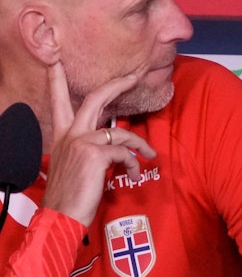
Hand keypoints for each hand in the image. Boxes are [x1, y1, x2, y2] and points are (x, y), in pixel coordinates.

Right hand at [41, 62, 157, 226]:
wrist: (62, 216)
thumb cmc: (71, 194)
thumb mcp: (74, 165)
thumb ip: (88, 149)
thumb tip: (113, 147)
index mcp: (62, 135)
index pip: (58, 101)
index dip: (57, 80)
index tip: (56, 61)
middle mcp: (70, 134)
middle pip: (96, 99)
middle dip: (117, 84)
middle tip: (134, 76)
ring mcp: (81, 142)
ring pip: (121, 133)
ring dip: (140, 145)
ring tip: (149, 156)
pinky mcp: (95, 155)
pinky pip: (125, 153)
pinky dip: (134, 164)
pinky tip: (134, 175)